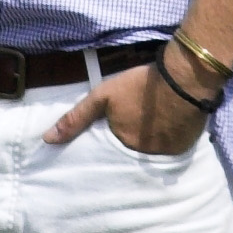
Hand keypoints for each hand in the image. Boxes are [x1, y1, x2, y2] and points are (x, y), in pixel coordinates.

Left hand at [45, 52, 207, 154]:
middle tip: (139, 124)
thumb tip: (47, 140)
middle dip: (133, 141)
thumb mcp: (103, 96)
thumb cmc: (141, 84)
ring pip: (152, 152)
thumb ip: (76, 118)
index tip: (119, 129)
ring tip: (154, 124)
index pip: (110, 152)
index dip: (115, 138)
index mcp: (122, 143)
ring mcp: (165, 153)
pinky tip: (169, 125)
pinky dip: (168, 141)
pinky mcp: (184, 148)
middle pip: (133, 152)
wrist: (185, 78)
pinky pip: (171, 150)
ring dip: (151, 142)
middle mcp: (142, 155)